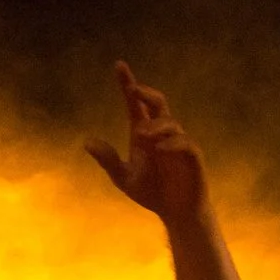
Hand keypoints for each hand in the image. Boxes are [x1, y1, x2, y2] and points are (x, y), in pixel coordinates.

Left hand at [84, 63, 209, 226]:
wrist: (177, 214)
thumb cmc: (152, 193)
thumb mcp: (123, 178)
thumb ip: (108, 160)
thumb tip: (86, 141)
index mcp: (144, 134)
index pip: (136, 104)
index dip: (128, 84)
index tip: (119, 65)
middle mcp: (162, 133)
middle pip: (157, 102)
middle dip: (146, 93)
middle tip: (133, 90)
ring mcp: (179, 143)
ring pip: (170, 122)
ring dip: (155, 126)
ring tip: (141, 136)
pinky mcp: (193, 158)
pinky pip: (185, 144)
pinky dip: (173, 143)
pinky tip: (160, 149)